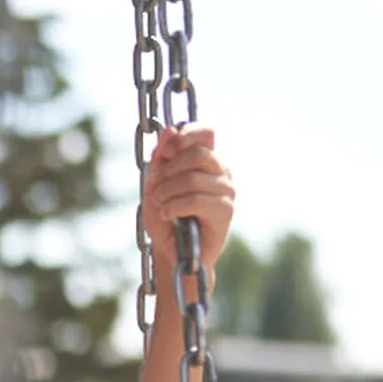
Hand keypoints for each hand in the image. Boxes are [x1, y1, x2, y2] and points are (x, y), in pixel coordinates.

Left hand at [144, 126, 234, 284]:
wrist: (171, 251)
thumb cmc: (165, 217)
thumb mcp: (155, 184)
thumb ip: (162, 159)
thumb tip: (169, 130)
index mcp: (206, 160)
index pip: (206, 132)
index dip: (185, 136)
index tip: (166, 152)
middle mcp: (221, 172)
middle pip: (198, 153)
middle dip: (168, 171)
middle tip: (156, 190)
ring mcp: (227, 191)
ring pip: (193, 178)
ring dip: (166, 193)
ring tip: (160, 206)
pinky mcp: (225, 211)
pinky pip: (196, 200)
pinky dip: (173, 206)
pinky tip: (167, 214)